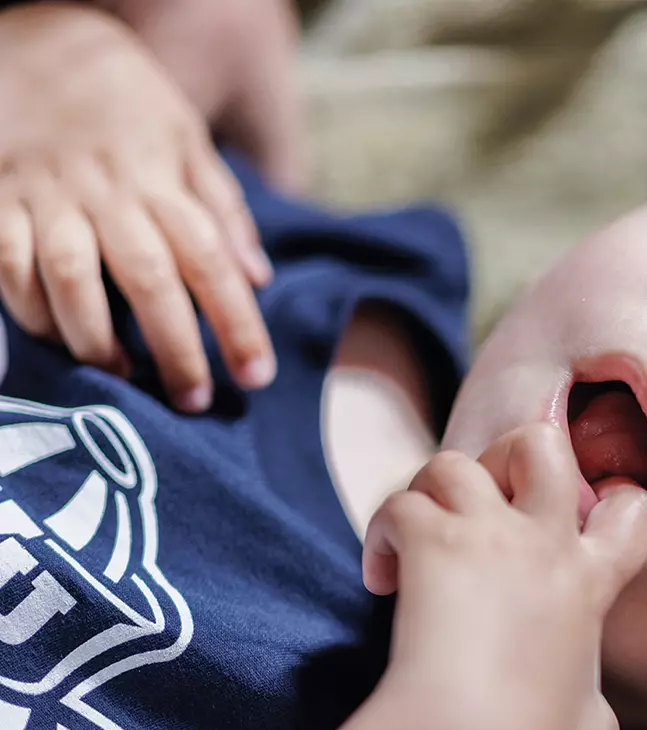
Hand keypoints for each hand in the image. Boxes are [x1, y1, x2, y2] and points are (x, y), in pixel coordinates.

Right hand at [0, 4, 273, 411]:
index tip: (256, 375)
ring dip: (94, 336)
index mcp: (162, 183)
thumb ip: (224, 212)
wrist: (42, 48)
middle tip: (195, 400)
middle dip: (175, 347)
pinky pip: (7, 266)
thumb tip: (258, 278)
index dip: (236, 323)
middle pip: (147, 279)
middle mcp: (107, 195)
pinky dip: (29, 310)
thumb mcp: (191, 143)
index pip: (211, 262)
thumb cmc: (131, 108)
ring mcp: (47, 199)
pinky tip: (56, 341)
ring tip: (121, 377)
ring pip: (68, 276)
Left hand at [363, 426, 646, 729]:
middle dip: (512, 456)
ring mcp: (487, 536)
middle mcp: (545, 544)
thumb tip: (591, 723)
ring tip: (421, 535)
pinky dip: (384, 532)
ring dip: (433, 492)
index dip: (612, 502)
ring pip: (455, 462)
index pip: (633, 509)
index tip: (578, 524)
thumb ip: (598, 710)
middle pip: (540, 444)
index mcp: (592, 584)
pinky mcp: (430, 544)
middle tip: (488, 503)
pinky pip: (400, 504)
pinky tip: (381, 576)